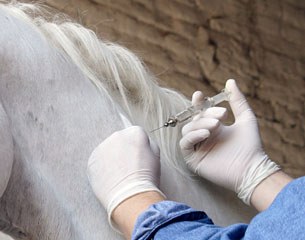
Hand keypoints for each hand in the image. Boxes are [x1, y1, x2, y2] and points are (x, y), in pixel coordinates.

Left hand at [87, 126, 163, 228]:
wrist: (130, 196)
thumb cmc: (145, 178)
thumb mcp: (156, 156)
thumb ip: (148, 144)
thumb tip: (141, 144)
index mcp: (135, 133)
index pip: (136, 135)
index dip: (138, 148)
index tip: (139, 157)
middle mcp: (117, 136)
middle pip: (120, 140)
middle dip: (124, 151)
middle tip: (129, 167)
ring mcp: (102, 147)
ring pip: (108, 150)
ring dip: (112, 158)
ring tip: (120, 175)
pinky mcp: (92, 160)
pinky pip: (98, 161)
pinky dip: (103, 168)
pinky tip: (111, 178)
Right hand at [180, 79, 279, 203]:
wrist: (251, 168)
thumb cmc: (251, 145)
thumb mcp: (246, 118)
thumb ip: (237, 100)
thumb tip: (230, 81)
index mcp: (213, 127)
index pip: (199, 113)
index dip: (197, 103)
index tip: (199, 95)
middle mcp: (204, 137)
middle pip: (193, 120)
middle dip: (205, 115)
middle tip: (222, 115)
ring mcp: (198, 148)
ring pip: (187, 130)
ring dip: (199, 124)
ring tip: (216, 126)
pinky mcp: (193, 159)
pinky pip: (184, 144)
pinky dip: (192, 136)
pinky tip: (206, 134)